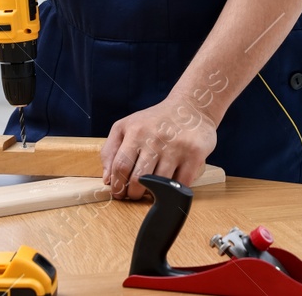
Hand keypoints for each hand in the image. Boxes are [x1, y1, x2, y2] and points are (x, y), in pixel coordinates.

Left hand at [102, 93, 217, 199]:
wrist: (192, 107)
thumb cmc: (155, 121)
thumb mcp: (127, 126)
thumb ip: (111, 150)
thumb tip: (107, 180)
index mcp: (135, 131)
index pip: (120, 166)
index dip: (117, 185)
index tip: (119, 193)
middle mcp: (154, 138)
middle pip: (138, 179)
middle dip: (133, 194)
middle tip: (135, 194)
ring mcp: (176, 147)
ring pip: (159, 185)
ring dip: (153, 194)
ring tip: (151, 191)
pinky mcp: (194, 154)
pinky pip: (180, 184)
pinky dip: (173, 190)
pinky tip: (169, 186)